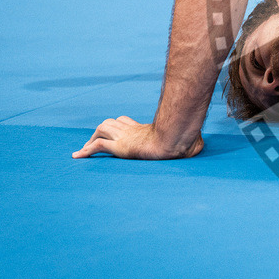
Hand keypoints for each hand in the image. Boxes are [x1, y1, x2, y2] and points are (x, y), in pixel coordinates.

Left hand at [72, 116, 203, 159]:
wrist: (176, 140)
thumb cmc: (184, 141)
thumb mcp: (190, 142)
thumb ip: (193, 144)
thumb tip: (201, 146)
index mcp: (145, 129)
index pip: (127, 122)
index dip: (120, 126)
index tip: (117, 132)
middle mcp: (133, 130)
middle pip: (112, 123)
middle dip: (102, 130)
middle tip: (94, 141)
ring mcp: (125, 137)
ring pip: (101, 130)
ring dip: (91, 139)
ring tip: (84, 150)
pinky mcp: (120, 147)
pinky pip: (98, 146)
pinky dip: (86, 150)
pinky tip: (78, 157)